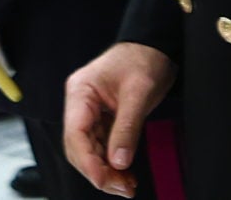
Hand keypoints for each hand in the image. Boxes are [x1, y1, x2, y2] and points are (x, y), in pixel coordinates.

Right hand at [63, 42, 176, 196]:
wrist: (154, 45)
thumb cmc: (144, 58)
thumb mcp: (139, 93)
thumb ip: (127, 128)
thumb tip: (118, 162)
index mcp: (80, 92)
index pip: (75, 135)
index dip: (88, 163)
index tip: (107, 181)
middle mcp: (80, 104)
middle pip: (79, 148)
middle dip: (99, 171)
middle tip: (123, 188)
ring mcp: (90, 112)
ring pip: (89, 151)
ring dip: (106, 171)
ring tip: (127, 186)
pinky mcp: (102, 119)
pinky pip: (102, 146)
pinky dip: (112, 163)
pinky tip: (126, 174)